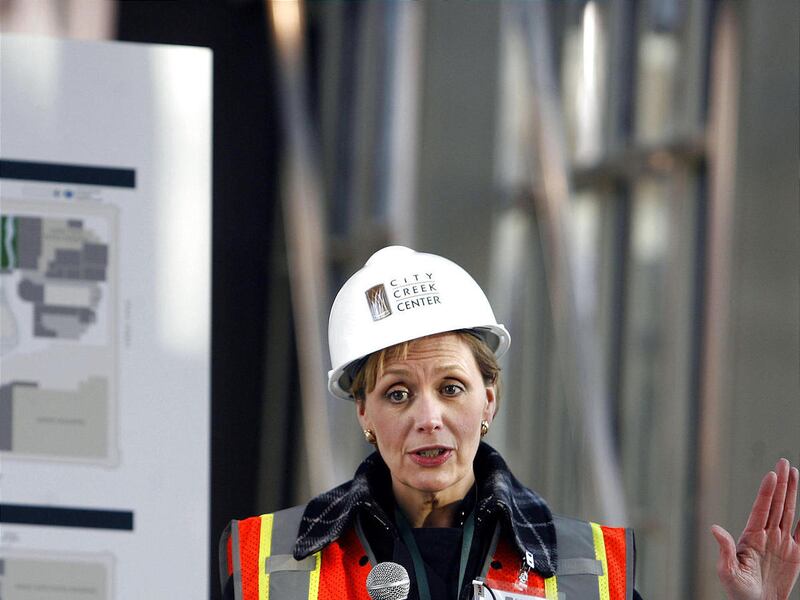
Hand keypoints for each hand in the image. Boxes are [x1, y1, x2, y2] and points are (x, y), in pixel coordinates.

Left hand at [711, 458, 799, 599]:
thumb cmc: (739, 590)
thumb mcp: (727, 571)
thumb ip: (724, 549)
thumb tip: (714, 528)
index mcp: (751, 536)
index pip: (761, 509)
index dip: (767, 492)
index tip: (771, 474)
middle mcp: (767, 535)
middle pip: (777, 504)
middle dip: (782, 483)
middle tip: (785, 462)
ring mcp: (782, 543)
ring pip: (789, 512)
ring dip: (793, 493)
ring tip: (795, 473)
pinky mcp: (795, 555)